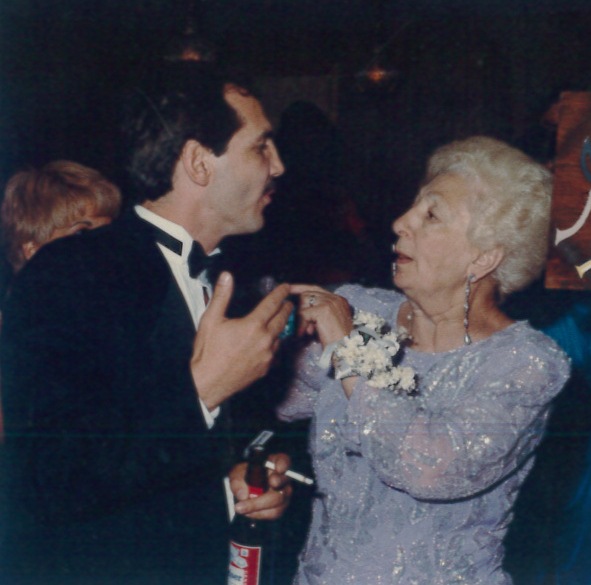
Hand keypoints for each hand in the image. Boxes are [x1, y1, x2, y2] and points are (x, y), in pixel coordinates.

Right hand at [191, 272, 293, 409]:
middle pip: (283, 319)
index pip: (273, 304)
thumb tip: (227, 277)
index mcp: (253, 326)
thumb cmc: (208, 352)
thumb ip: (221, 296)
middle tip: (288, 302)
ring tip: (280, 320)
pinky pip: (275, 352)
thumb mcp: (211, 320)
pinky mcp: (266, 368)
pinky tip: (269, 342)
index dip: (280, 293)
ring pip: (280, 337)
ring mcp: (267, 356)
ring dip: (282, 327)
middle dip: (287, 308)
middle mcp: (264, 340)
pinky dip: (274, 344)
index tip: (286, 287)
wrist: (208, 383)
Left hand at [230, 453, 292, 519]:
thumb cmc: (244, 476)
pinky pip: (274, 512)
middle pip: (283, 483)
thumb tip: (243, 495)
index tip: (278, 469)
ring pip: (279, 502)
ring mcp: (284, 492)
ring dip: (258, 507)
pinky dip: (259, 513)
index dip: (282, 464)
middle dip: (268, 491)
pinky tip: (248, 511)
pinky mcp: (281, 506)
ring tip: (241, 508)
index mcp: (274, 462)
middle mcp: (283, 477)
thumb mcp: (236, 474)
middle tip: (249, 497)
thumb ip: (237, 481)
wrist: (245, 488)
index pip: (283, 460)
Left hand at [289, 284, 352, 347]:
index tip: (289, 289)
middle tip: (303, 325)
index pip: (315, 288)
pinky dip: (301, 324)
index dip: (301, 289)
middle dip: (300, 307)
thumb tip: (300, 311)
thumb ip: (316, 313)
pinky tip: (305, 334)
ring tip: (308, 331)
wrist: (344, 350)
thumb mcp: (327, 323)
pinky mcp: (324, 310)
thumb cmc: (335, 341)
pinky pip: (303, 313)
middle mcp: (335, 298)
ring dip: (301, 317)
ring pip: (303, 301)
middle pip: (307, 293)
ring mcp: (330, 302)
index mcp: (338, 300)